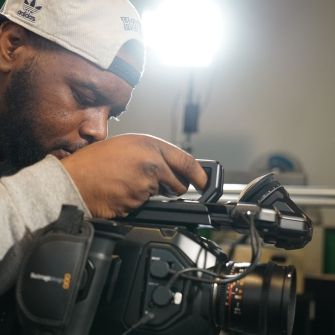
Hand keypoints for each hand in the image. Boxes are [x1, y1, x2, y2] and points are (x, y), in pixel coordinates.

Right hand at [61, 133, 207, 217]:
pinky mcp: (139, 203)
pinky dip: (139, 201)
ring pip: (162, 195)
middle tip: (156, 184)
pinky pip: (147, 205)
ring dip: (152, 193)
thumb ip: (152, 153)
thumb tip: (168, 165)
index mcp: (150, 145)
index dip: (199, 174)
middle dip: (173, 187)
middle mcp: (152, 163)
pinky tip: (123, 192)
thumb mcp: (126, 145)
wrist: (74, 181)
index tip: (204, 182)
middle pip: (179, 184)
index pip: (186, 161)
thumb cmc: (94, 162)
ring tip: (129, 183)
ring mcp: (146, 184)